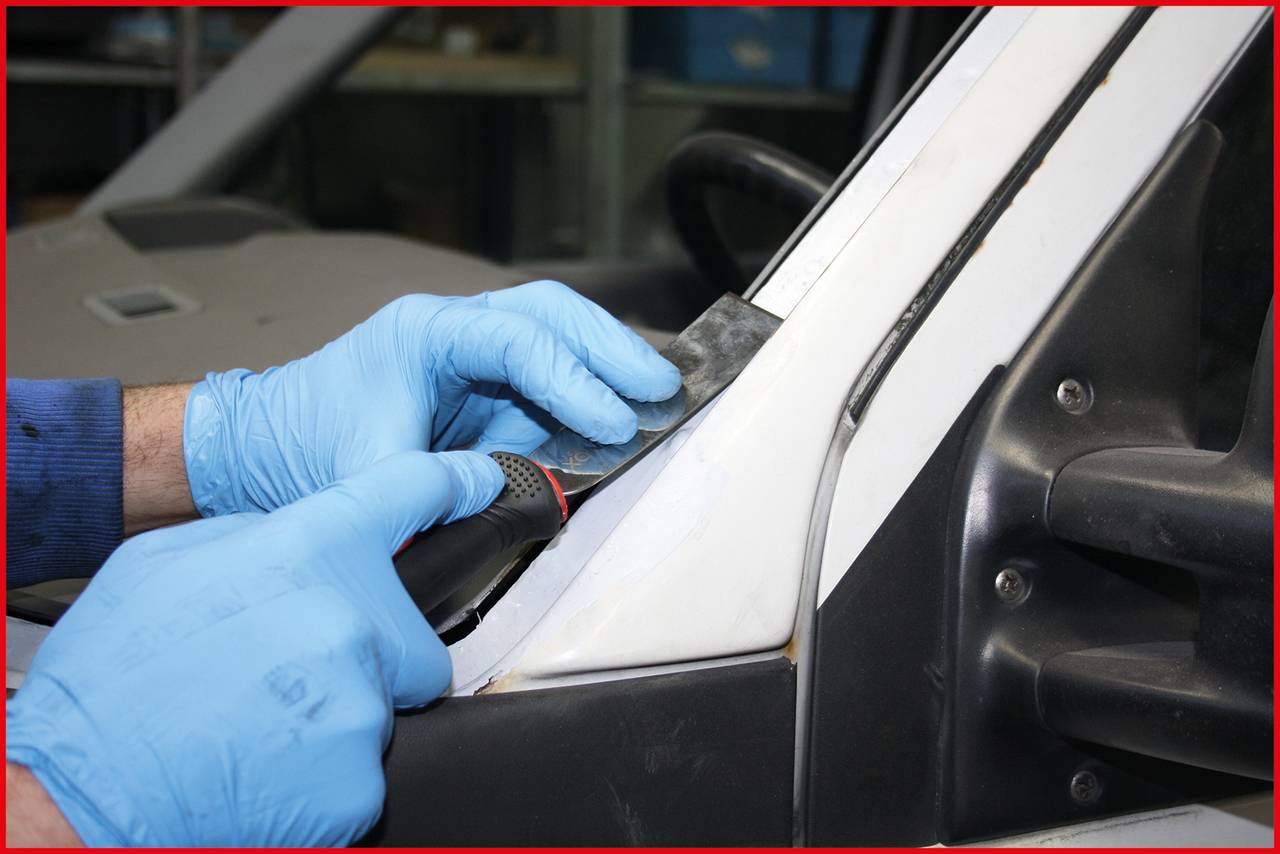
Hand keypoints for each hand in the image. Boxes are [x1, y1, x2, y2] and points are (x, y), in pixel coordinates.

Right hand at [5, 450, 501, 845]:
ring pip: (383, 704)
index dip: (452, 482)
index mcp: (305, 550)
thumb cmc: (111, 681)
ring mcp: (360, 703)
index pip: (409, 491)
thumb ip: (255, 541)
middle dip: (372, 654)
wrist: (78, 792)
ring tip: (263, 724)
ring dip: (340, 716)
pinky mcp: (361, 781)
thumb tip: (297, 542)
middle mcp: (348, 618)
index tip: (482, 482)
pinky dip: (327, 775)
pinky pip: (365, 769)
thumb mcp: (166, 565)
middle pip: (411, 633)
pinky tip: (270, 767)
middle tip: (295, 674)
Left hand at [183, 280, 680, 515]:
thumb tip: (525, 499)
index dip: (571, 379)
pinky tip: (624, 407)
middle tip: (663, 385)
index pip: (517, 338)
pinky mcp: (482, 384)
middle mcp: (454, 328)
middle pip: (550, 313)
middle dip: (611, 348)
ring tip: (660, 390)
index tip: (612, 422)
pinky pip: (546, 373)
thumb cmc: (305, 449)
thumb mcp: (369, 475)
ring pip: (557, 331)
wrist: (265, 449)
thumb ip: (445, 486)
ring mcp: (471, 352)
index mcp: (424, 333)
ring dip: (610, 358)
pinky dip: (588, 387)